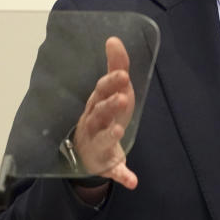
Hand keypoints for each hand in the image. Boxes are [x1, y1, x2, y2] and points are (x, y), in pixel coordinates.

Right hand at [72, 37, 138, 189]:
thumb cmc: (101, 116)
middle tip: (122, 98)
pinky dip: (122, 175)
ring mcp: (97, 144)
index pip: (101, 91)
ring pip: (102, 139)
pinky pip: (113, 171)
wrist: (86, 152)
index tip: (122, 75)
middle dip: (109, 106)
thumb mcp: (111, 92)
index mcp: (96, 104)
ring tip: (120, 129)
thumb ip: (116, 66)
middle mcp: (92, 123)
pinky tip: (132, 180)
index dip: (111, 83)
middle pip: (99, 113)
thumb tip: (114, 39)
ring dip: (110, 135)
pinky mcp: (106, 164)